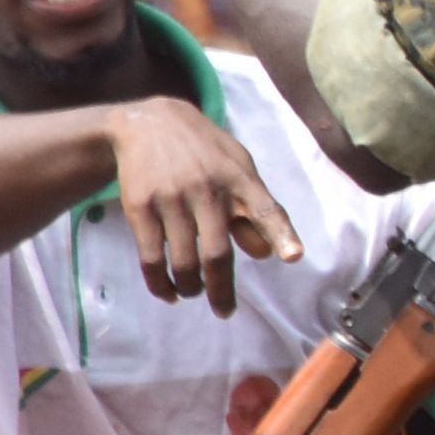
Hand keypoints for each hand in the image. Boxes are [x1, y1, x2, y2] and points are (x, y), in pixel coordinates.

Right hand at [101, 101, 300, 312]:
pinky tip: (168, 292)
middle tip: (224, 310)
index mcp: (239, 178)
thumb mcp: (235, 167)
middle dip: (221, 290)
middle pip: (217, 253)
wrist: (148, 124)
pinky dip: (160, 283)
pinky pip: (152, 257)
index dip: (281, 234)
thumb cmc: (203, 153)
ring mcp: (171, 198)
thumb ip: (252, 209)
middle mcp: (207, 188)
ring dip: (191, 287)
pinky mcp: (140, 207)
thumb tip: (266, 254)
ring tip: (194, 293)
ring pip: (184, 261)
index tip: (294, 257)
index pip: (266, 208)